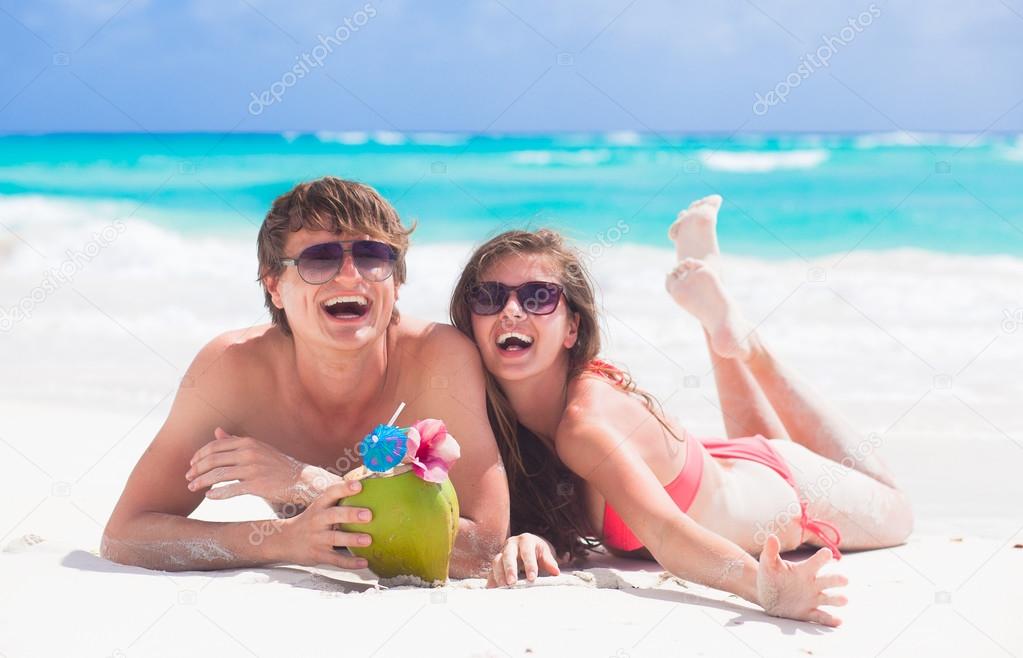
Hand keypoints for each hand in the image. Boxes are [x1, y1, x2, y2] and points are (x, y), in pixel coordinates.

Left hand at [186, 427, 334, 505]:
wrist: (300, 480)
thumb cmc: (276, 465)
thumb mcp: (256, 448)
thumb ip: (234, 441)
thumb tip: (216, 431)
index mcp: (248, 442)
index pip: (215, 446)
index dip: (199, 456)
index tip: (191, 465)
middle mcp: (249, 453)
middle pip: (213, 459)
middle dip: (196, 469)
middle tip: (187, 478)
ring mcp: (253, 469)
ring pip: (218, 475)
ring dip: (201, 482)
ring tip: (192, 488)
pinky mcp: (257, 485)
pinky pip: (231, 489)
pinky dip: (217, 493)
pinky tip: (209, 496)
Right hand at [271, 481, 372, 568]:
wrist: (283, 541)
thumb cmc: (309, 522)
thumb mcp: (318, 508)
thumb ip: (337, 502)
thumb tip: (366, 493)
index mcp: (319, 506)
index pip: (331, 493)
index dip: (344, 488)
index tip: (358, 485)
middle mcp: (317, 520)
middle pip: (334, 515)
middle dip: (351, 514)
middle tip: (368, 514)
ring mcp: (317, 538)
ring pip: (335, 538)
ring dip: (352, 539)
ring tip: (368, 540)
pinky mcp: (318, 555)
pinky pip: (335, 559)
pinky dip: (350, 562)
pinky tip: (363, 562)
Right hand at [486, 533, 560, 586]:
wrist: (528, 545)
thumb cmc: (537, 550)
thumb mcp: (545, 552)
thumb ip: (549, 561)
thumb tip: (556, 572)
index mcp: (525, 540)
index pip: (527, 552)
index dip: (529, 565)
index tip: (532, 578)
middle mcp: (511, 544)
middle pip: (508, 555)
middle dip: (510, 569)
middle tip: (512, 582)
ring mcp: (502, 552)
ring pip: (497, 561)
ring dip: (499, 574)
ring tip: (503, 586)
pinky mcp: (497, 563)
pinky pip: (491, 570)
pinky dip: (491, 579)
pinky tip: (492, 589)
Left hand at [756, 535, 848, 626]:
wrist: (765, 594)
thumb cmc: (770, 576)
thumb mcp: (768, 564)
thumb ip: (770, 552)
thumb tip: (771, 537)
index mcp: (804, 570)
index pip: (815, 562)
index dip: (821, 557)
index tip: (827, 553)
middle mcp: (812, 583)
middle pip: (827, 580)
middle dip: (836, 580)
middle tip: (844, 580)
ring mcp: (812, 598)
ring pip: (828, 598)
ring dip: (836, 599)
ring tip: (844, 599)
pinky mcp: (808, 612)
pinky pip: (821, 616)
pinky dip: (829, 619)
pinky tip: (839, 621)